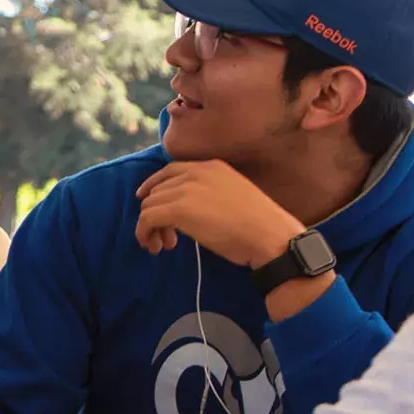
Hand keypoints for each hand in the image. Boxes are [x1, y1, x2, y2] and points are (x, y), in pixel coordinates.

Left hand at [136, 160, 305, 267]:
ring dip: (151, 226)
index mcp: (212, 166)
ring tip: (163, 245)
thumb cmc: (259, 225)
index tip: (147, 200)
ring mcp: (186, 189)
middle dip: (156, 213)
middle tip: (167, 238)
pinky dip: (144, 233)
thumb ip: (210, 194)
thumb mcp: (233, 196)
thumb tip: (188, 210)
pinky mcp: (178, 209)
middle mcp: (196, 172)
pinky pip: (147, 218)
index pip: (171, 171)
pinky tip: (156, 247)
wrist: (269, 236)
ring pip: (149, 205)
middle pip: (158, 189)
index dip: (154, 185)